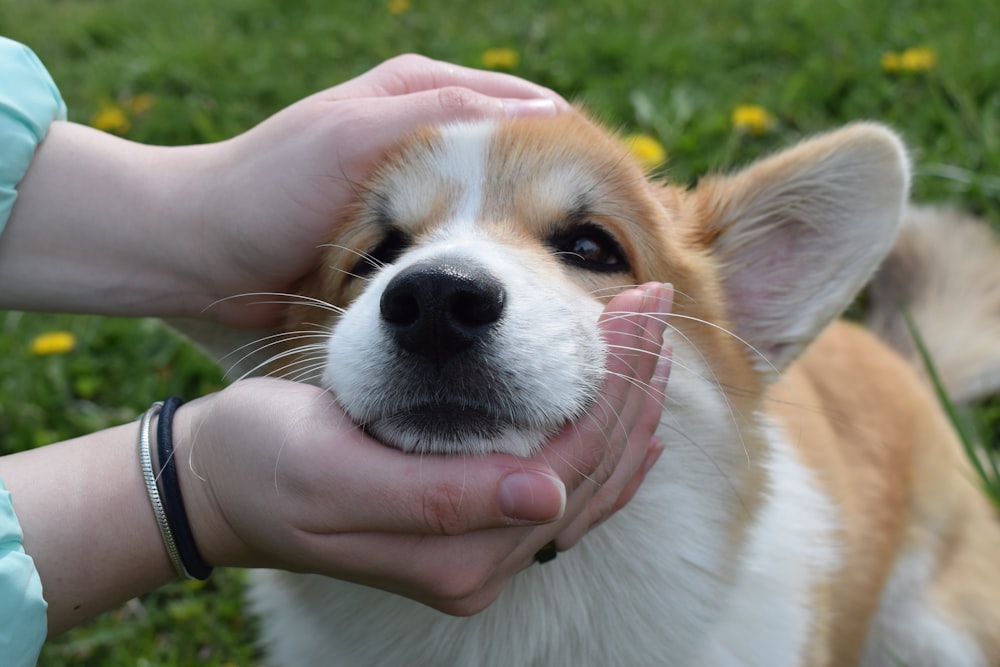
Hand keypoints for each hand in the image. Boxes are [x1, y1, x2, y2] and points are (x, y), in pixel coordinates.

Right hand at [177, 283, 671, 613]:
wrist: (219, 479)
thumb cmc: (263, 461)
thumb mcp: (333, 473)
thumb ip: (439, 498)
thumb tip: (548, 498)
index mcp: (453, 555)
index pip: (570, 467)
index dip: (613, 388)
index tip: (637, 305)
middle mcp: (479, 562)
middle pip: (593, 475)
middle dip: (634, 389)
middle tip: (658, 305)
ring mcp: (479, 548)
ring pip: (588, 485)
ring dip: (628, 412)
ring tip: (655, 344)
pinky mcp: (469, 525)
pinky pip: (559, 490)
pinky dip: (600, 447)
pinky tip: (624, 411)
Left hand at [189, 54, 568, 327]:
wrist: (200, 249)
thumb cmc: (266, 188)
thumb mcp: (351, 137)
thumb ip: (435, 114)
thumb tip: (538, 105)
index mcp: (418, 90)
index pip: (520, 105)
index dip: (565, 144)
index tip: (604, 203)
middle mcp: (425, 131)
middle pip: (516, 156)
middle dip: (552, 197)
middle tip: (592, 252)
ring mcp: (417, 188)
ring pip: (495, 202)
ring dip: (523, 234)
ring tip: (562, 278)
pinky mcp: (403, 236)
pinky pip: (463, 241)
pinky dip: (486, 261)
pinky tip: (508, 294)